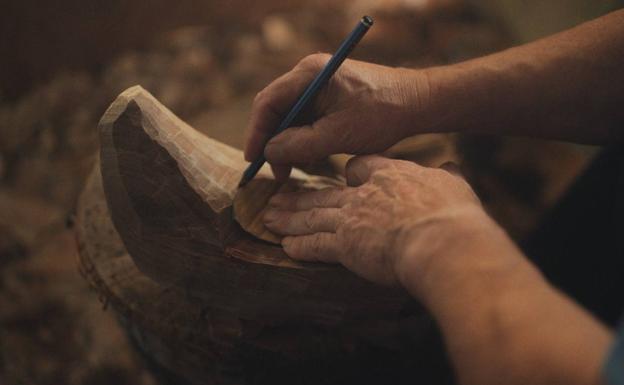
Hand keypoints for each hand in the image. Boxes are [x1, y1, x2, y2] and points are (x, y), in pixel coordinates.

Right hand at [244, 54, 430, 180]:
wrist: (417, 103)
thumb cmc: (382, 114)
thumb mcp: (337, 135)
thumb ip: (299, 145)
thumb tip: (269, 152)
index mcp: (309, 74)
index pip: (268, 102)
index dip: (257, 133)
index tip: (253, 160)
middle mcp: (309, 74)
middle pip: (276, 110)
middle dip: (274, 142)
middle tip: (277, 172)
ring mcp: (319, 85)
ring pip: (291, 118)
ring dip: (290, 144)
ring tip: (295, 169)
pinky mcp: (329, 97)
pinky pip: (307, 119)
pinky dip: (304, 140)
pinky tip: (311, 158)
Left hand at [262, 155, 488, 287]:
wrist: (440, 238)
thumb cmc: (451, 213)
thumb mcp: (454, 185)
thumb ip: (448, 176)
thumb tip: (452, 167)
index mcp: (388, 175)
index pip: (359, 168)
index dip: (350, 174)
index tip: (345, 177)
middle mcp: (363, 195)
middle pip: (325, 193)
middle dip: (302, 196)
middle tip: (279, 197)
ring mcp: (351, 219)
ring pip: (313, 216)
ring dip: (289, 217)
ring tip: (268, 217)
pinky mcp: (345, 246)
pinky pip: (316, 245)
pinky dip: (300, 246)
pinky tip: (285, 246)